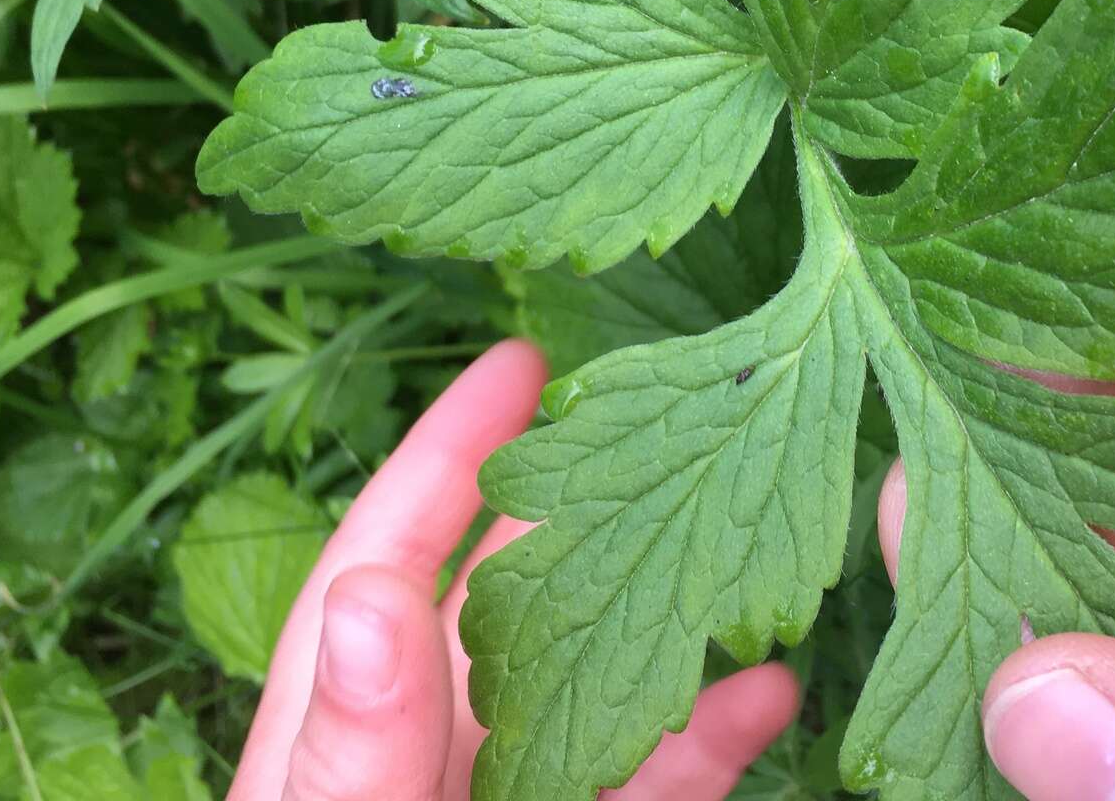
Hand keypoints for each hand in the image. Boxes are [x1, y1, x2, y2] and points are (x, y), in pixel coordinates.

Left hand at [226, 340, 799, 800]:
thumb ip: (354, 748)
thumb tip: (375, 597)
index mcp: (339, 734)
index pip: (390, 557)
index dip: (447, 452)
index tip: (519, 358)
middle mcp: (428, 751)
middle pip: (509, 598)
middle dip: (582, 502)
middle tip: (663, 409)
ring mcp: (507, 800)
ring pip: (596, 679)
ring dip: (668, 603)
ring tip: (747, 522)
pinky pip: (661, 781)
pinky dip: (715, 732)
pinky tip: (776, 681)